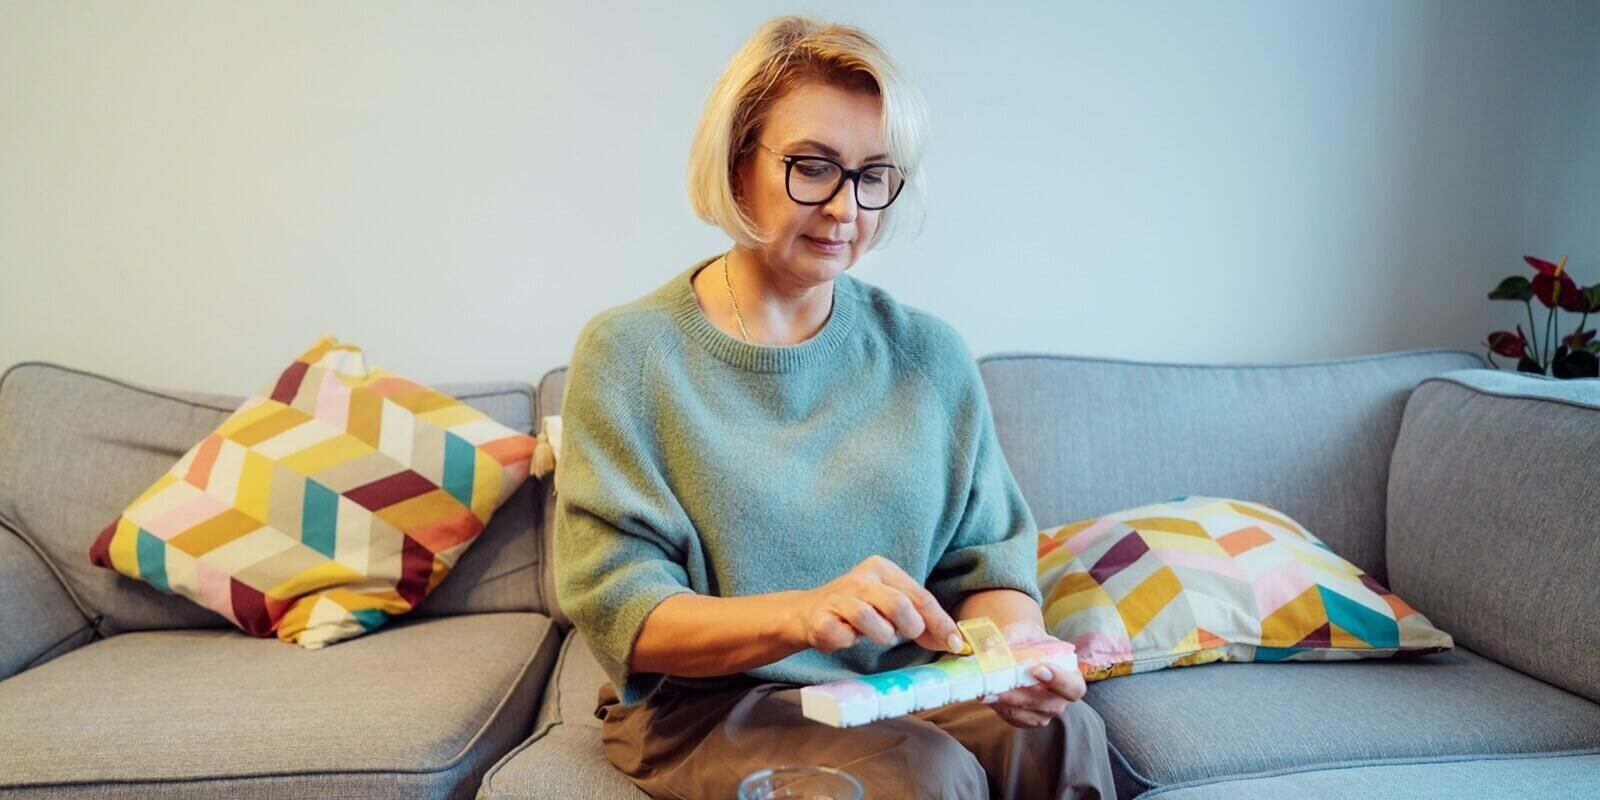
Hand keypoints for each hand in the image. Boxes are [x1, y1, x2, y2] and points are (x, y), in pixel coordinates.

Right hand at [786, 555, 965, 655]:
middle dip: (910, 626)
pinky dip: (849, 641)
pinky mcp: (820, 618)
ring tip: (875, 634)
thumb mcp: (891, 607)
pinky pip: (842, 635)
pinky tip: (847, 636)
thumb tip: (955, 641)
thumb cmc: (858, 610)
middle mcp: (860, 578)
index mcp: (882, 569)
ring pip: (868, 618)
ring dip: (879, 635)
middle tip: (904, 635)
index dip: (940, 623)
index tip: (956, 645)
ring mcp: (838, 597)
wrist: (807, 613)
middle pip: (898, 604)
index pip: (920, 596)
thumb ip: (921, 619)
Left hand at [980, 621, 1086, 728]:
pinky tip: (988, 695)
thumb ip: (1015, 640)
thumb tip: (995, 652)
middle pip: (1048, 705)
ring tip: (987, 690)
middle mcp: (1061, 697)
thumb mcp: (1023, 632)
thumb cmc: (1025, 639)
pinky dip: (1000, 708)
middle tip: (1000, 687)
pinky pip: (1014, 718)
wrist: (1017, 645)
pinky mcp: (1026, 717)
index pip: (1073, 687)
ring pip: (1028, 715)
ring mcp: (1044, 711)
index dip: (1059, 681)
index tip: (1037, 669)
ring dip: (1006, 704)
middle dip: (1022, 696)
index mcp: (1071, 675)